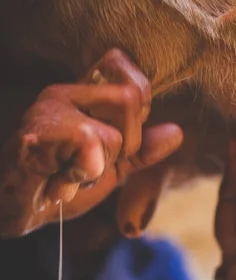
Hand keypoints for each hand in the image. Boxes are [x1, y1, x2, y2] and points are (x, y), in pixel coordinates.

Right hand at [0, 49, 182, 236]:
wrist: (13, 211)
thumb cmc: (56, 186)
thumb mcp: (110, 170)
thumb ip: (141, 151)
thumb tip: (177, 132)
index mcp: (85, 95)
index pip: (126, 67)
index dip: (138, 109)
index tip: (114, 142)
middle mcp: (68, 92)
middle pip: (132, 97)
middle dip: (124, 145)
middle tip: (92, 164)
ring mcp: (50, 108)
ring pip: (114, 129)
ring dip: (100, 165)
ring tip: (72, 174)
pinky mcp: (37, 132)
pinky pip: (89, 143)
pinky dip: (81, 174)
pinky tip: (58, 182)